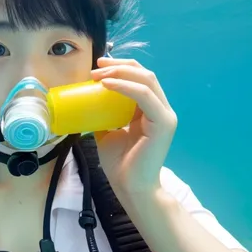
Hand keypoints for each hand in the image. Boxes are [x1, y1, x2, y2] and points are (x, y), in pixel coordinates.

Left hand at [91, 57, 177, 197]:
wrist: (129, 186)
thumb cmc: (119, 162)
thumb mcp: (106, 131)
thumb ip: (103, 115)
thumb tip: (86, 101)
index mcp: (149, 109)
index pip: (139, 78)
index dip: (121, 67)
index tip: (98, 65)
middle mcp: (160, 108)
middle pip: (144, 74)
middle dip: (119, 65)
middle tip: (97, 65)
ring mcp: (164, 115)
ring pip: (146, 80)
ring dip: (120, 72)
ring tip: (98, 74)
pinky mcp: (163, 122)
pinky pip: (144, 96)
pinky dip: (124, 87)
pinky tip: (107, 85)